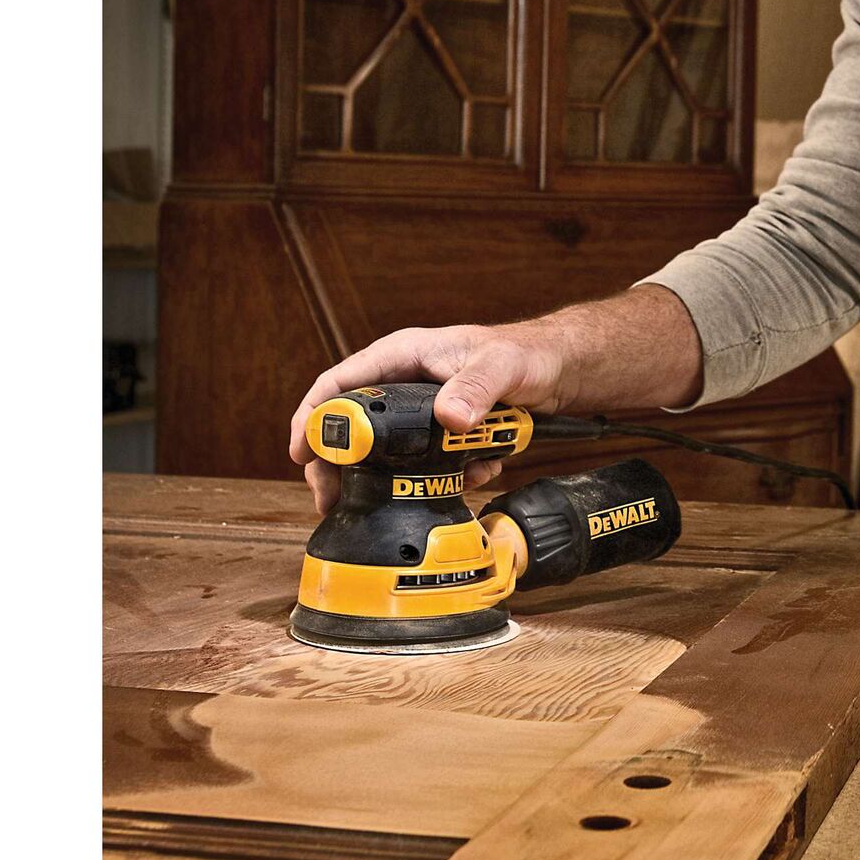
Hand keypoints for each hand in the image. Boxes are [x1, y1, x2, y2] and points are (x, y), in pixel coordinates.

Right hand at [288, 322, 567, 514]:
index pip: (340, 383)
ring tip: (384, 505)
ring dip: (387, 481)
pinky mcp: (441, 433)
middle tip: (329, 499)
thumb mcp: (501, 366)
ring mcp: (420, 409)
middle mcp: (404, 382)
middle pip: (351, 425)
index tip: (301, 453)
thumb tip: (450, 417)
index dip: (313, 417)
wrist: (558, 370)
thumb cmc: (526, 354)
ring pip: (384, 450)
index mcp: (403, 355)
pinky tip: (464, 482)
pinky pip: (423, 461)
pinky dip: (438, 478)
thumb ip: (477, 388)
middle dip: (338, 464)